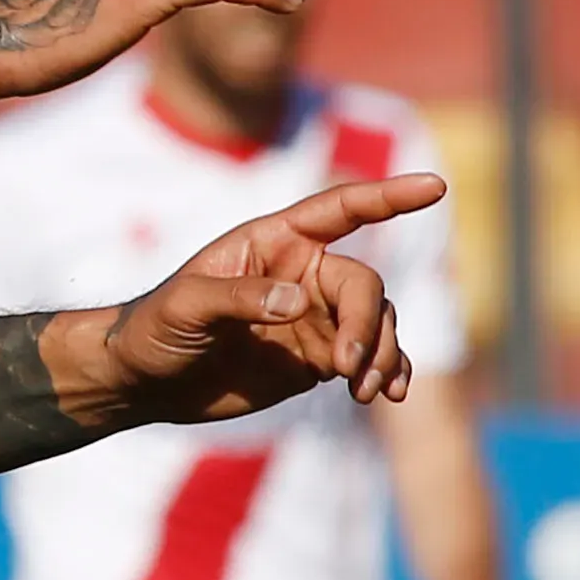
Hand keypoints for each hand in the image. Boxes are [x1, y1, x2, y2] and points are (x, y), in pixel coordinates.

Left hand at [78, 176, 444, 425]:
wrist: (144, 381)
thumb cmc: (153, 329)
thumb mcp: (185, 307)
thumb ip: (239, 297)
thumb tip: (299, 302)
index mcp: (274, 242)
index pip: (342, 210)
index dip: (388, 196)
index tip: (435, 186)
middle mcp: (303, 272)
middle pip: (364, 285)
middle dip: (365, 325)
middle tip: (347, 367)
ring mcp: (314, 315)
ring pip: (375, 322)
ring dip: (380, 354)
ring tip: (364, 391)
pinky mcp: (317, 357)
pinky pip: (369, 357)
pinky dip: (386, 371)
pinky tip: (388, 393)